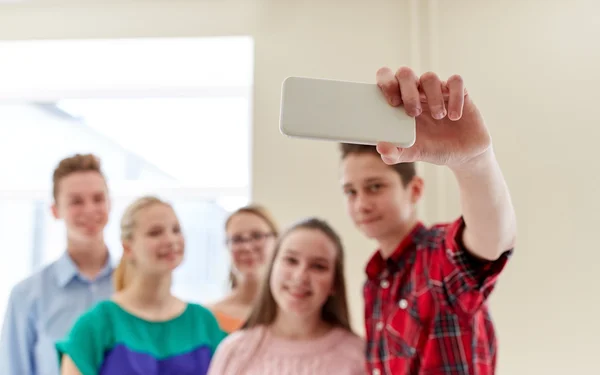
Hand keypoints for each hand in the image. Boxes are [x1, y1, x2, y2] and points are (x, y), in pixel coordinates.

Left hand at [375, 66, 491, 167]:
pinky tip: (455, 116)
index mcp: (400, 102)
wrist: (461, 154)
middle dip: (407, 91)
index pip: (386, 77)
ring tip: (439, 117)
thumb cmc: (432, 148)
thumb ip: (393, 154)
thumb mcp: (411, 154)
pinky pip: (456, 81)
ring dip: (432, 98)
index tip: (393, 103)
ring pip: (429, 77)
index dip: (386, 83)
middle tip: (413, 112)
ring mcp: (437, 89)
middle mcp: (417, 92)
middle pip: (405, 73)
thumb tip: (381, 148)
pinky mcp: (459, 91)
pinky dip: (455, 98)